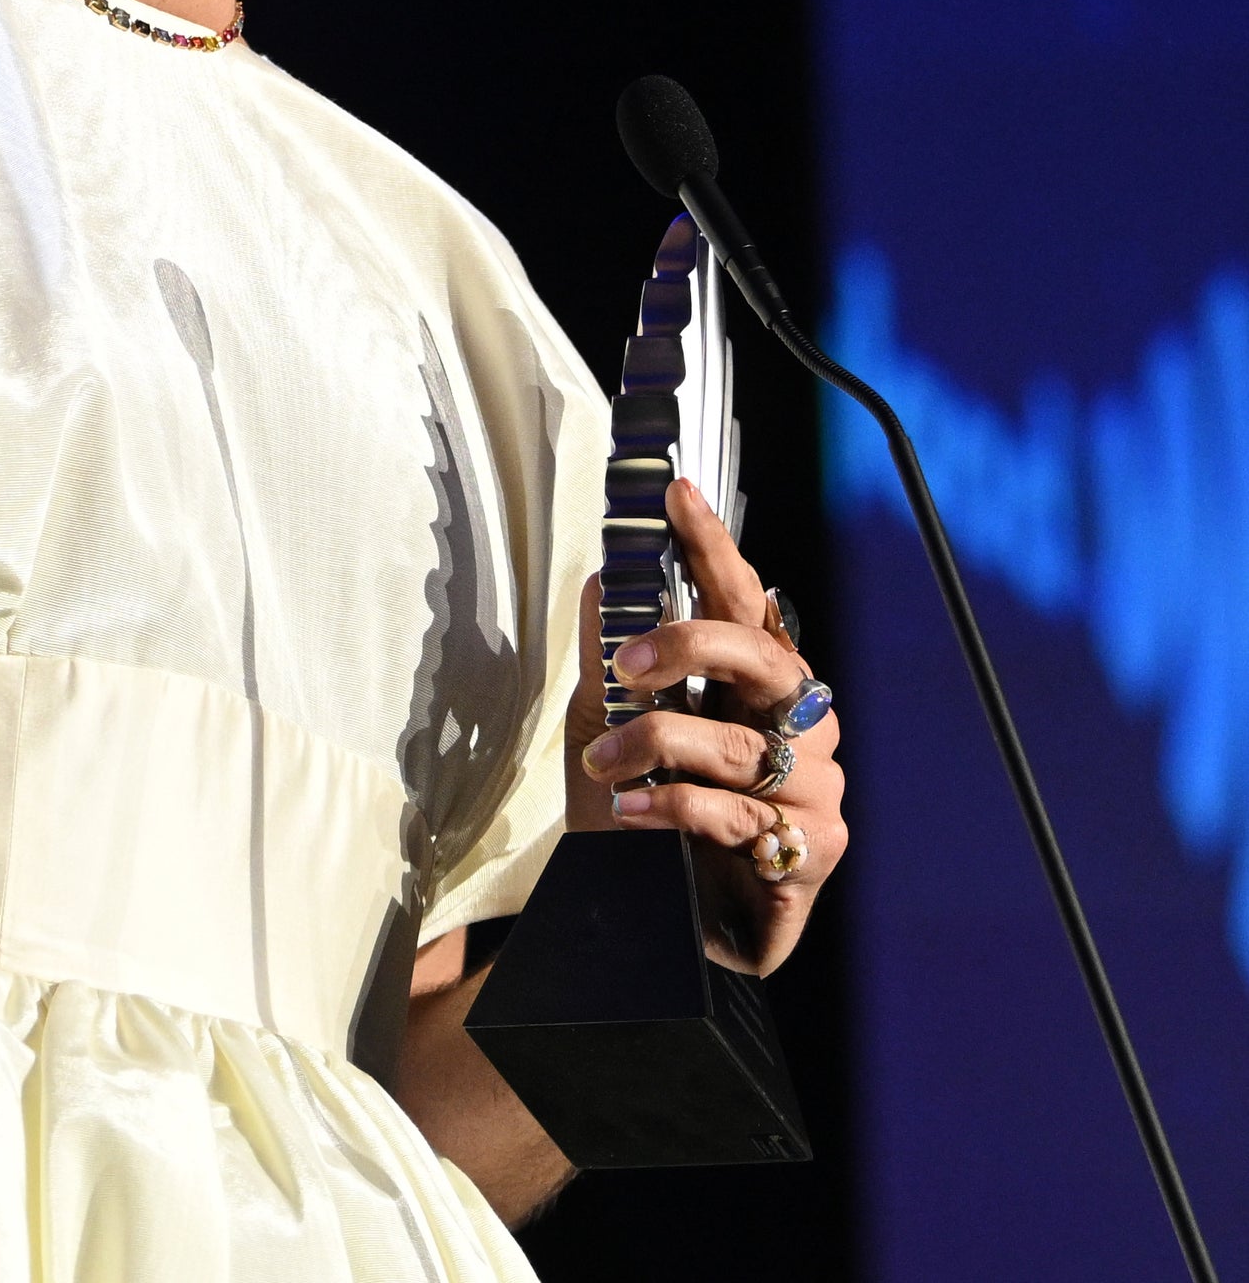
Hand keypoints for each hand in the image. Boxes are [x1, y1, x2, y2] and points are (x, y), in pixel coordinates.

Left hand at [564, 480, 846, 976]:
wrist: (642, 925)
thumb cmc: (637, 819)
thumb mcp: (599, 723)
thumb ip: (609, 651)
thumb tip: (607, 574)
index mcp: (756, 686)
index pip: (745, 600)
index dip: (714, 545)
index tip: (676, 491)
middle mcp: (801, 728)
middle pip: (768, 660)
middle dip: (692, 648)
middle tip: (626, 664)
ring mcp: (815, 791)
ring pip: (744, 745)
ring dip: (660, 748)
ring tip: (606, 769)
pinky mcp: (812, 857)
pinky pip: (743, 816)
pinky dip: (677, 807)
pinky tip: (635, 814)